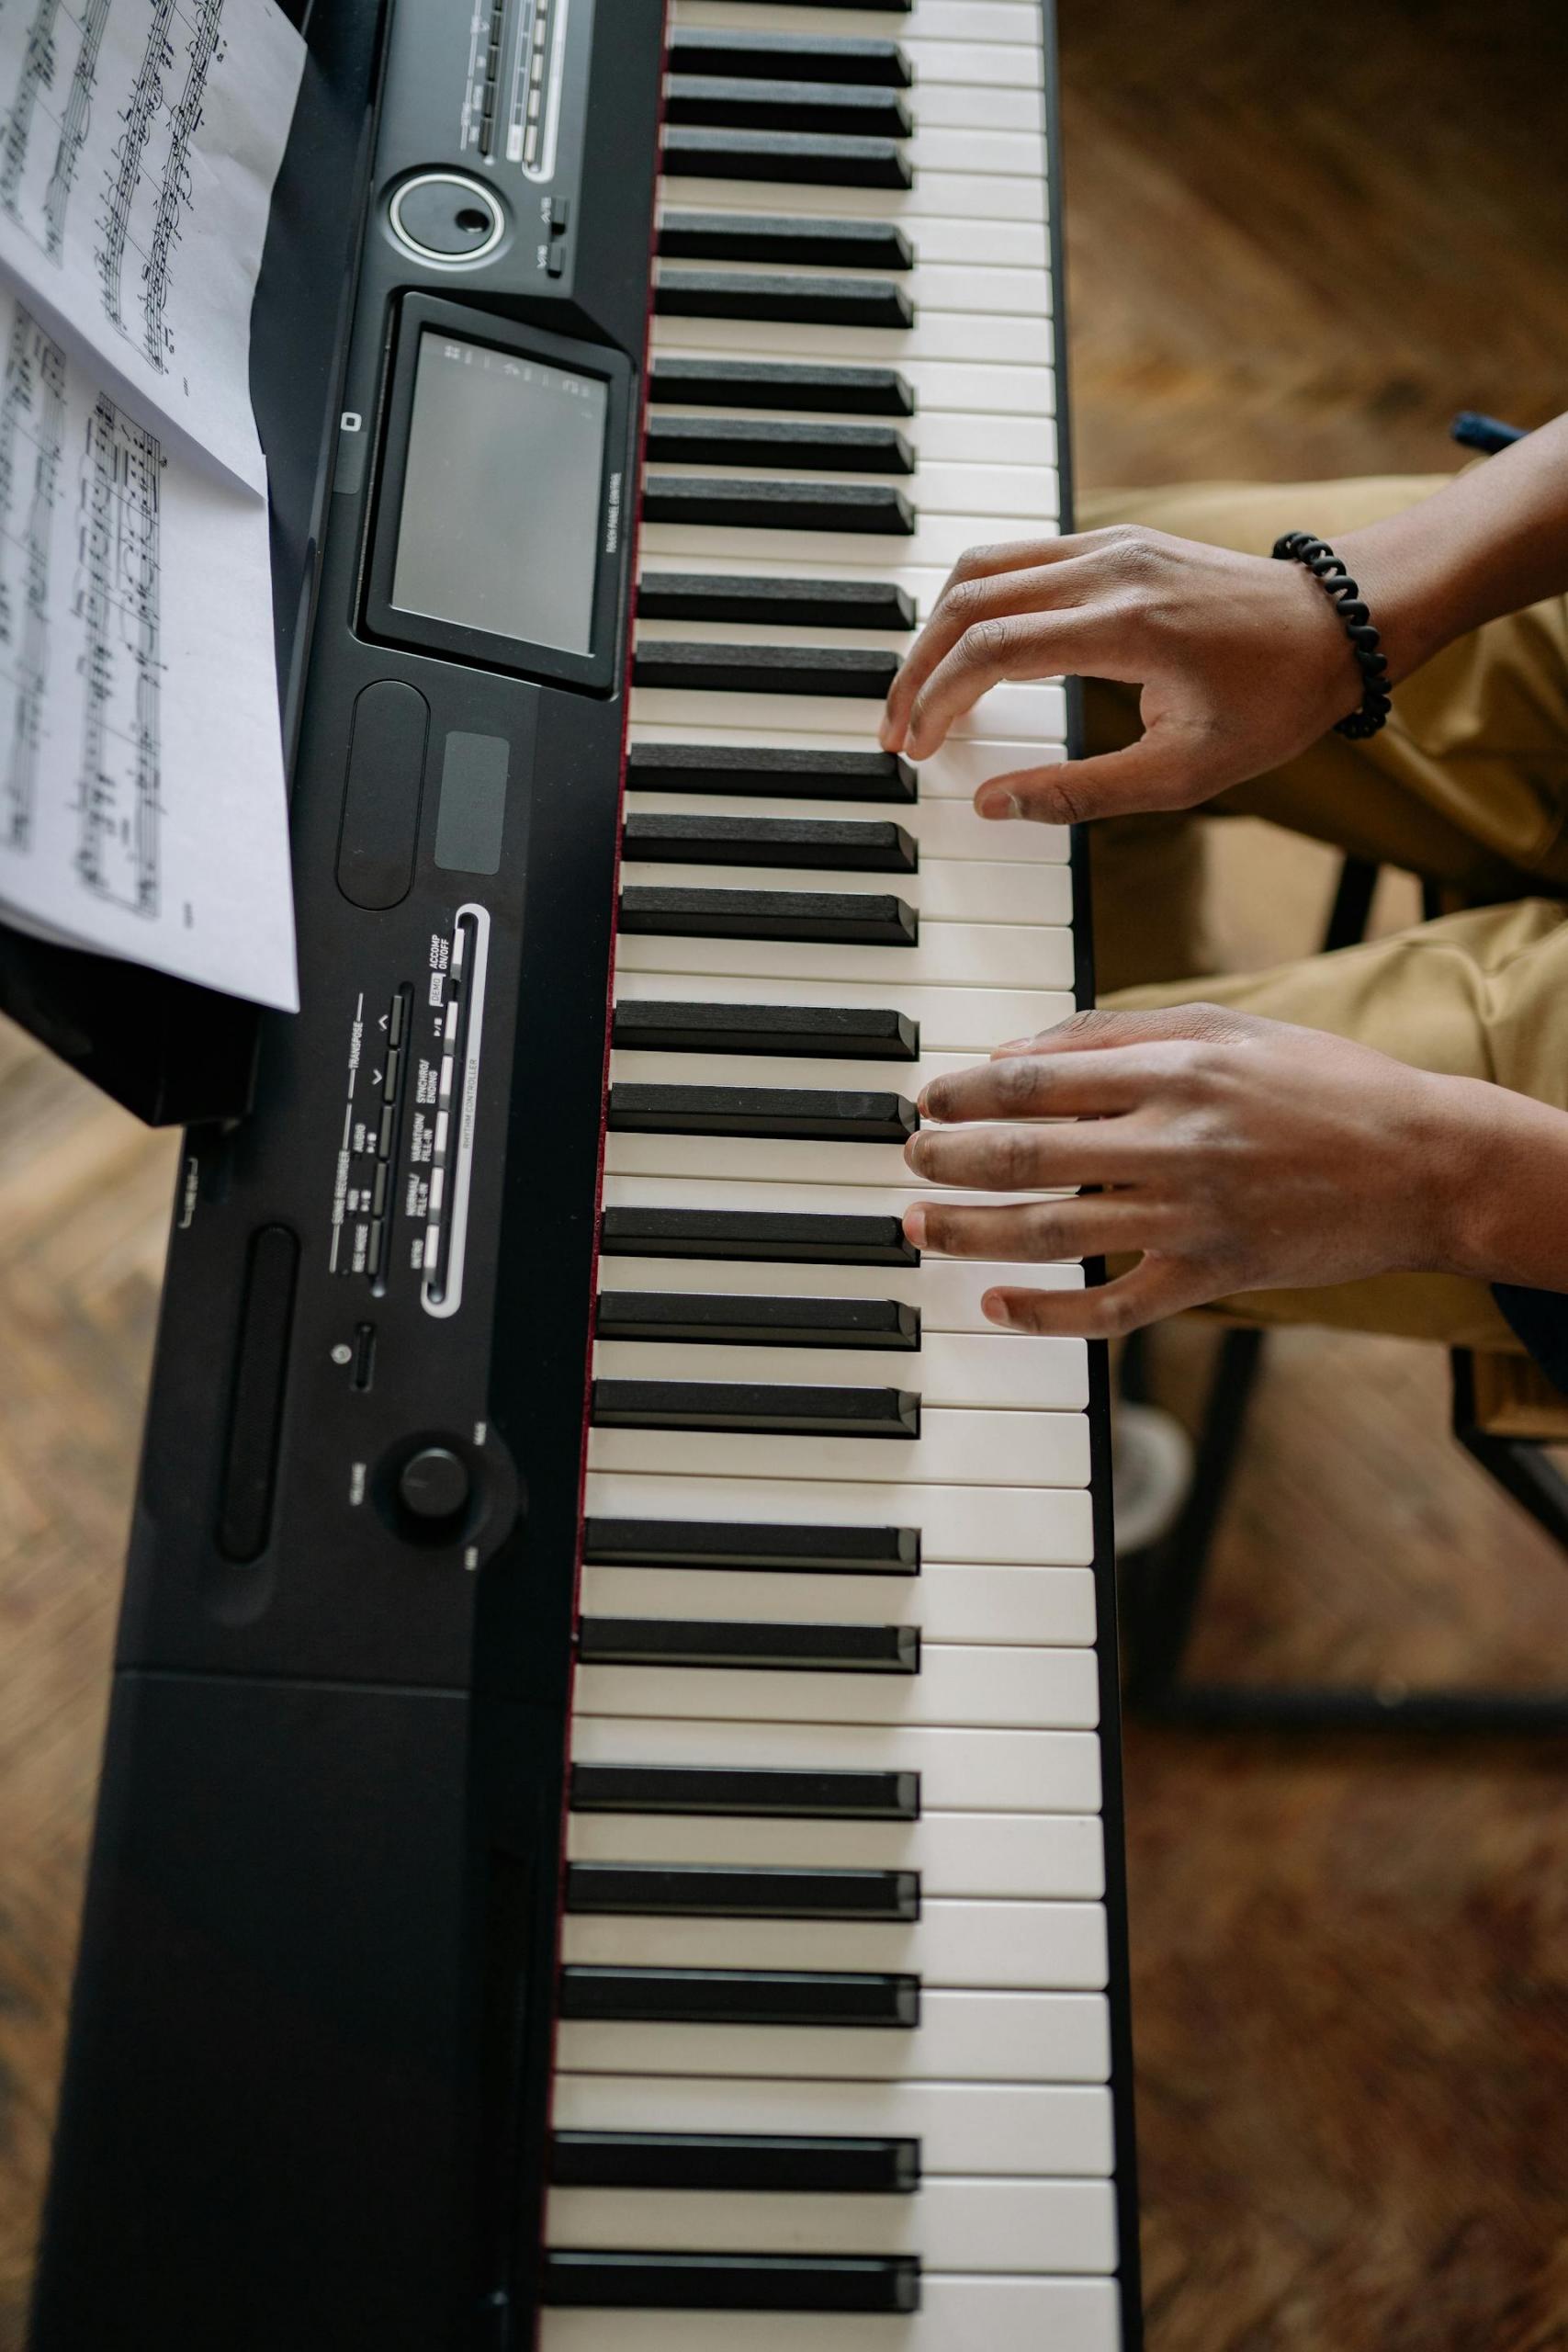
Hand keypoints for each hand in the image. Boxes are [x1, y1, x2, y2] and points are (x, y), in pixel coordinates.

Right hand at [878, 523, 1381, 825]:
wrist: (1340, 623)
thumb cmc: (1274, 702)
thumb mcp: (1184, 774)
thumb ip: (1079, 794)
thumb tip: (992, 805)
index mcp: (1127, 625)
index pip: (992, 648)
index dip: (937, 701)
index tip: (915, 749)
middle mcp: (1109, 567)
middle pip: (969, 601)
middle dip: (916, 669)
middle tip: (895, 730)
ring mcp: (1110, 543)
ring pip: (982, 569)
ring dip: (936, 632)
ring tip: (920, 695)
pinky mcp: (1114, 540)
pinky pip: (1016, 561)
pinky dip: (974, 607)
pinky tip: (966, 656)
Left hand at [901, 1005, 1480, 1336]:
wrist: (1425, 1163)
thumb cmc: (1322, 1083)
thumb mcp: (1223, 1026)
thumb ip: (1113, 1035)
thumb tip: (1010, 1055)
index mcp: (1173, 1069)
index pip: (1035, 1080)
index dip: (964, 1093)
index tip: (925, 1099)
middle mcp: (1174, 1142)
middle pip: (1026, 1156)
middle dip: (948, 1159)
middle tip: (908, 1159)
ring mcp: (1191, 1217)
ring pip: (1050, 1233)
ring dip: (970, 1232)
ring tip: (918, 1226)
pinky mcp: (1211, 1276)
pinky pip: (1110, 1309)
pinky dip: (1046, 1314)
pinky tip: (997, 1308)